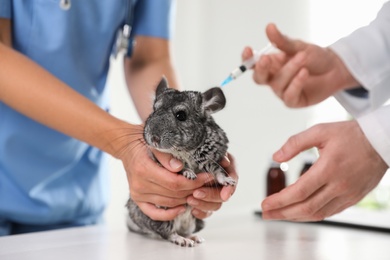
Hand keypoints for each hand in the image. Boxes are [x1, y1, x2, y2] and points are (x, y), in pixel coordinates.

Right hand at [117, 128, 209, 220]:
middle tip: (207, 183)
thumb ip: (167, 156)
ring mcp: (137, 194)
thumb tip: (179, 167)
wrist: (127, 146)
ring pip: (168, 203)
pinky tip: (182, 208)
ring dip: (185, 199)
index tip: (207, 177)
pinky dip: (169, 214)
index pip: (174, 182)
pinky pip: (154, 213)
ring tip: (198, 191)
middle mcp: (139, 185)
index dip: (193, 182)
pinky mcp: (137, 200)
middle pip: (173, 194)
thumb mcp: (156, 142)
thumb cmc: (144, 141)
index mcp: (143, 169)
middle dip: (193, 189)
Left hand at [187, 153, 238, 218]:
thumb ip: (215, 155)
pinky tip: (192, 210)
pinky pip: (207, 213)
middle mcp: (223, 181)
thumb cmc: (194, 151)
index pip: (233, 178)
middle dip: (211, 195)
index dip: (230, 187)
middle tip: (196, 193)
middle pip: (223, 194)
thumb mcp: (203, 149)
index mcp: (227, 166)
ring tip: (189, 199)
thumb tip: (225, 161)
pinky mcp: (207, 202)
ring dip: (204, 204)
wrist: (183, 158)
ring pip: (216, 205)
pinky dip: (201, 213)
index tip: (224, 195)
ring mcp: (215, 193)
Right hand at [242, 23, 358, 107]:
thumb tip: (269, 28)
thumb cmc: (316, 58)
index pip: (253, 63)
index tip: (248, 50)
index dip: (247, 59)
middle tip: (266, 59)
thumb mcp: (299, 46)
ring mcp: (283, 91)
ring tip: (303, 58)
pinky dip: (296, 84)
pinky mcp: (294, 101)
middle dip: (260, 69)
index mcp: (271, 64)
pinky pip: (289, 96)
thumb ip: (282, 41)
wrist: (336, 69)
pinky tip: (304, 74)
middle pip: (258, 78)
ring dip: (289, 71)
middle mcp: (274, 78)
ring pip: (277, 85)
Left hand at [261, 120, 387, 221]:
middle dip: (282, 213)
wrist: (382, 141)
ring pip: (318, 213)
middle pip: (306, 207)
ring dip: (295, 217)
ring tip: (278, 215)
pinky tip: (300, 213)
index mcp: (329, 168)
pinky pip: (330, 212)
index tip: (265, 204)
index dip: (280, 200)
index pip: (299, 191)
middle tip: (266, 214)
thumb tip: (276, 157)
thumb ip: (295, 143)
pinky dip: (312, 215)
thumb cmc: (350, 135)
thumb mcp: (320, 131)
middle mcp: (339, 185)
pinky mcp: (353, 198)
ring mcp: (348, 194)